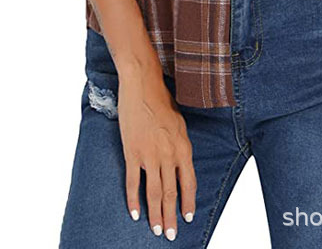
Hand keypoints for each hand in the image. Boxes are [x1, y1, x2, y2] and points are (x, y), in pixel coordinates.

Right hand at [118, 68, 196, 240]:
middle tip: (169, 234)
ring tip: (155, 230)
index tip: (187, 218)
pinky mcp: (132, 152)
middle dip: (171, 216)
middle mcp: (168, 154)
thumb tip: (180, 165)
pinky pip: (133, 182)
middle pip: (171, 192)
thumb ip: (180, 146)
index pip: (189, 182)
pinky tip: (135, 213)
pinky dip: (133, 200)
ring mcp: (149, 155)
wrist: (142, 86)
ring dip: (155, 214)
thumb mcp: (180, 124)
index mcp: (183, 147)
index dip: (188, 202)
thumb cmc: (162, 101)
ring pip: (154, 192)